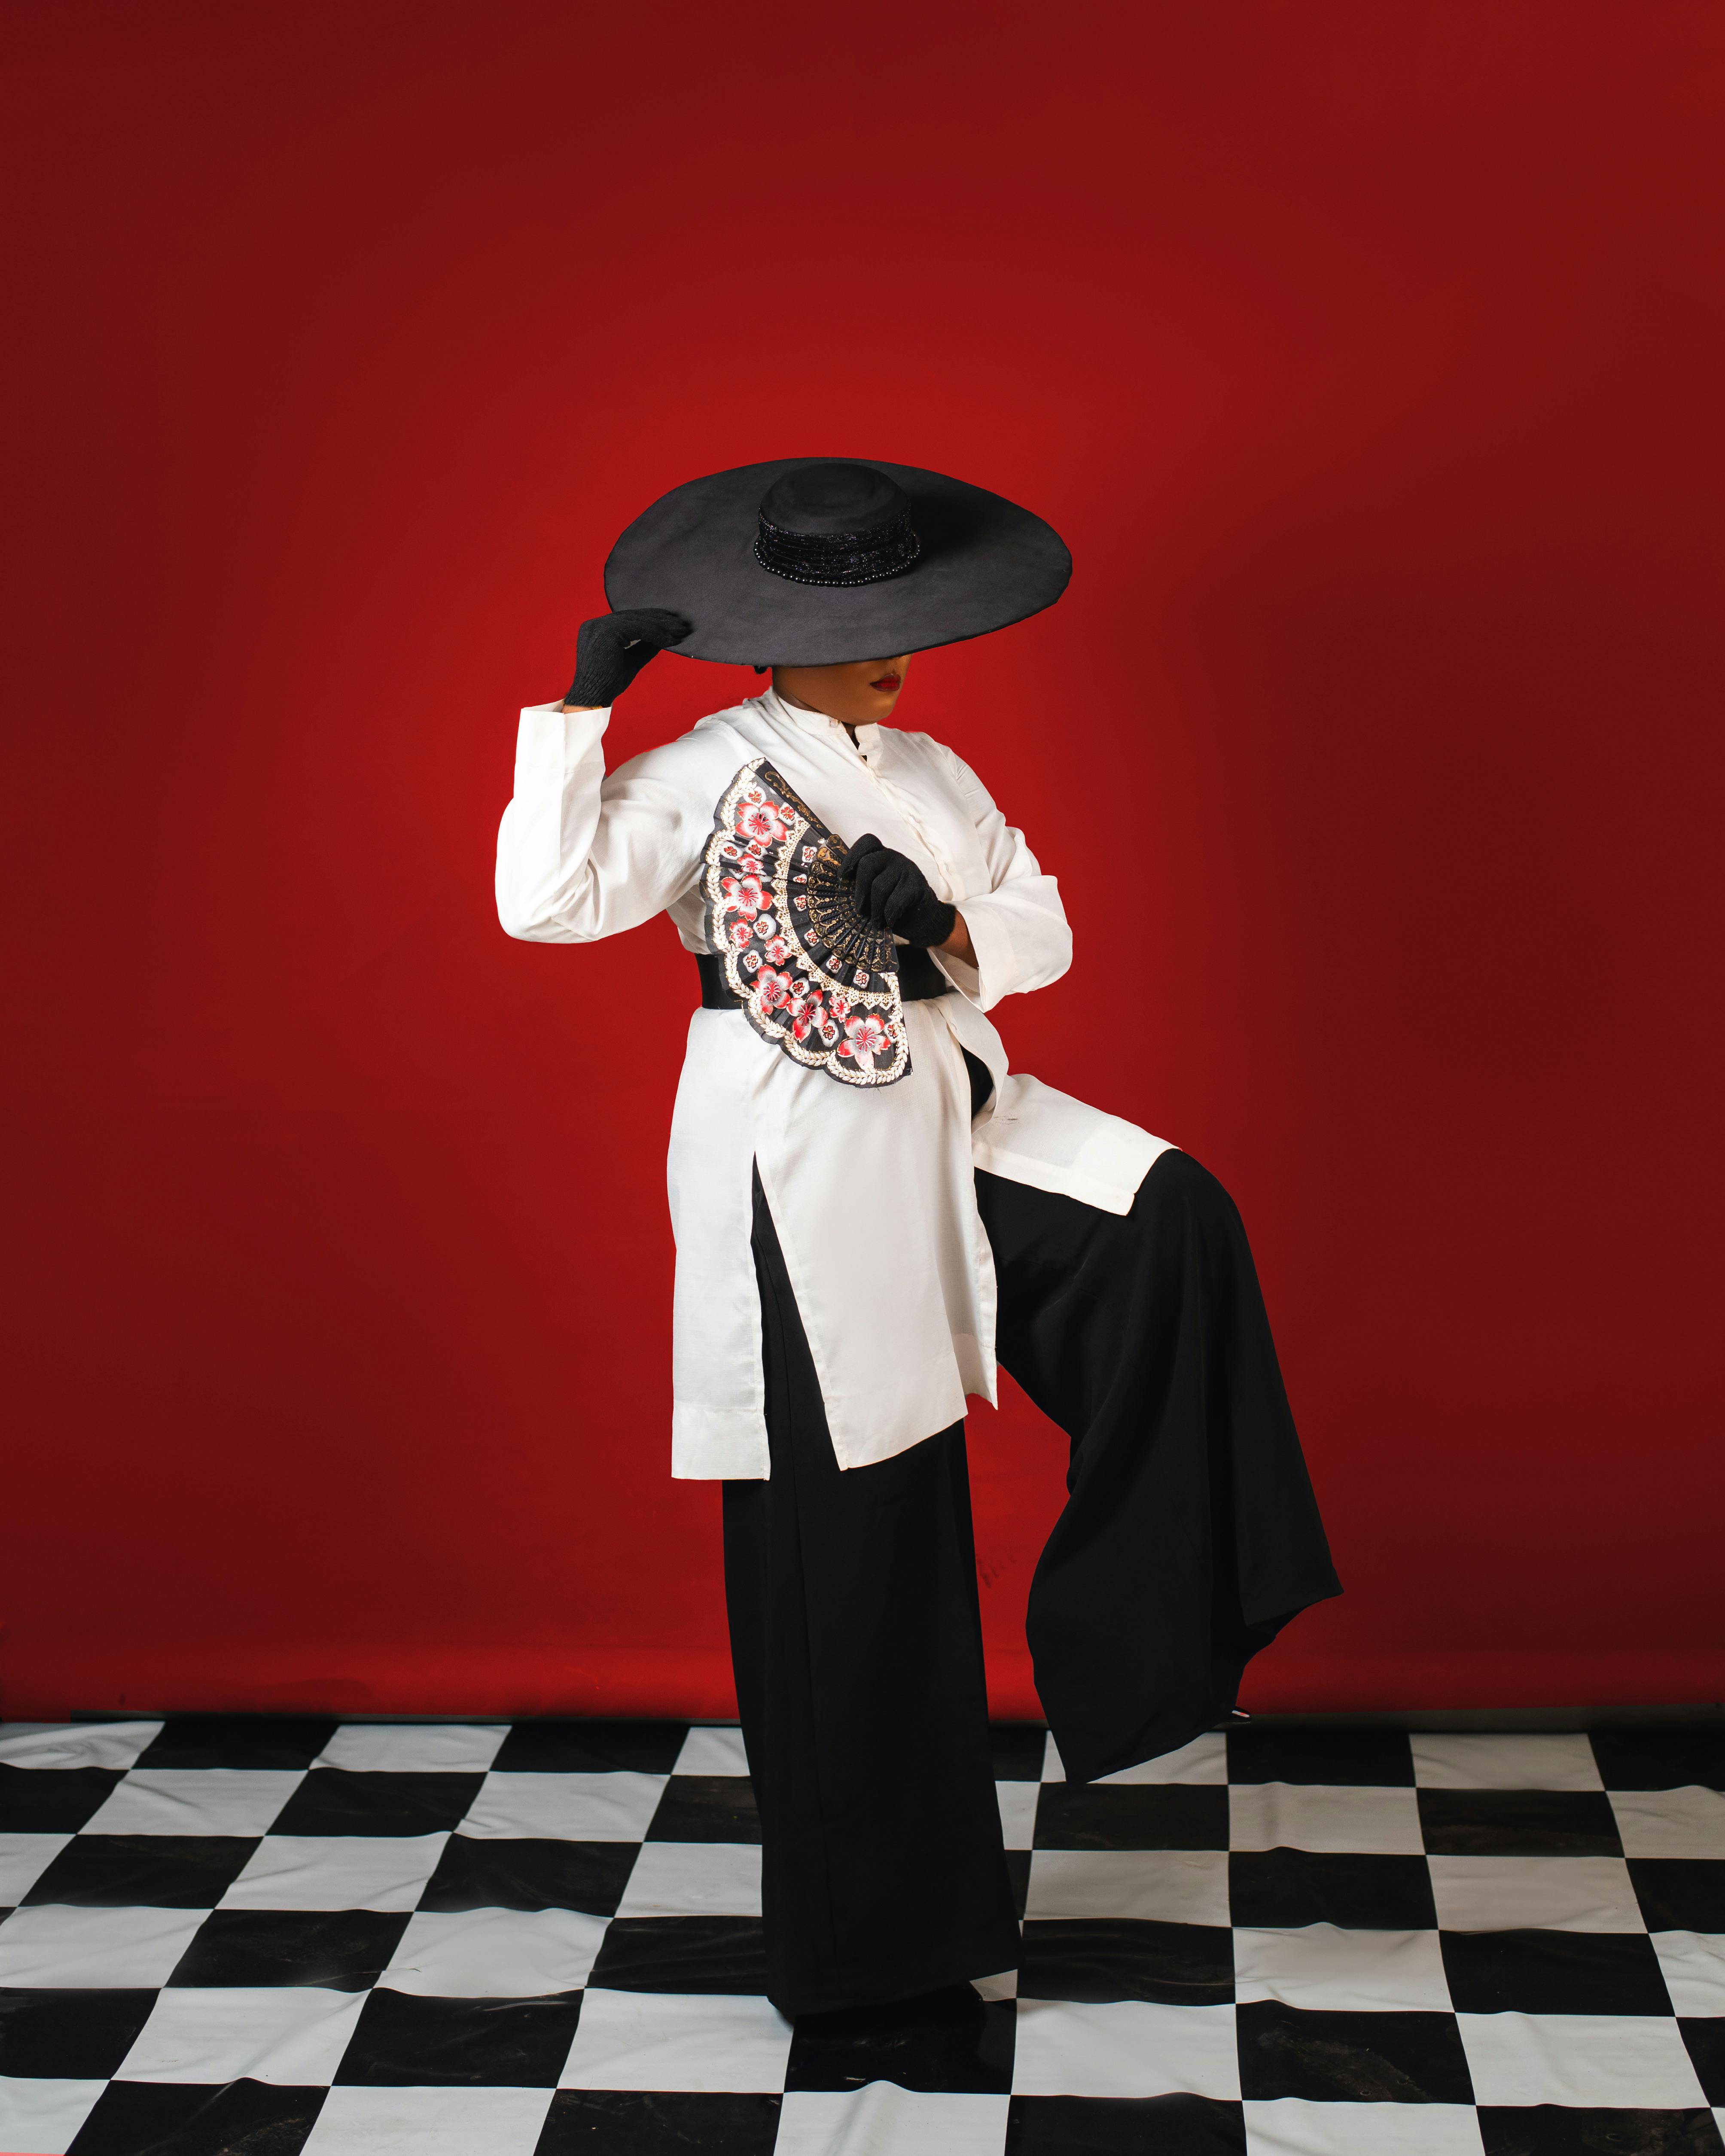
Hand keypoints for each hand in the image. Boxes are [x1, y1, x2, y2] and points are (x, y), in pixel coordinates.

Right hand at [563, 608, 690, 708]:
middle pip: (634, 616)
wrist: (593, 698)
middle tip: (681, 625)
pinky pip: (637, 628)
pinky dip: (655, 633)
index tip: (672, 623)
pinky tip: (669, 639)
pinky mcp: (606, 632)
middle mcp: (596, 624)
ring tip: (680, 631)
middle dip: (660, 620)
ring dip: (661, 626)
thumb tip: (664, 636)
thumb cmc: (609, 683)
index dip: (652, 619)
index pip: (628, 618)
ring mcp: (599, 626)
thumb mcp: (631, 660)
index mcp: (598, 628)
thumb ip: (644, 646)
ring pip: (637, 620)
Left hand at [838, 833, 957, 949]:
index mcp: (881, 855)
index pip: (867, 842)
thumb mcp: (874, 892)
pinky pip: (895, 901)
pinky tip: (890, 922)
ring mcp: (908, 869)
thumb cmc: (893, 905)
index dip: (851, 857)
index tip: (843, 877)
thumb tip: (839, 890)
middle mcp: (895, 857)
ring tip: (875, 922)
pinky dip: (889, 915)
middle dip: (860, 890)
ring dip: (874, 909)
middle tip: (860, 910)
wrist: (923, 919)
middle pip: (867, 864)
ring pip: (879, 886)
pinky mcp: (918, 885)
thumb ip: (862, 885)